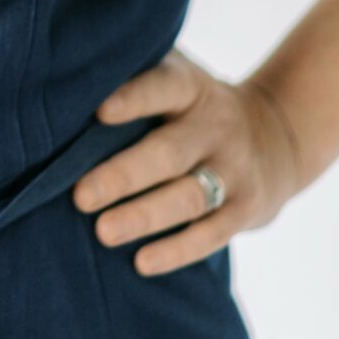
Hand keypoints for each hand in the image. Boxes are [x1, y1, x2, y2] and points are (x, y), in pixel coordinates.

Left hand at [70, 46, 303, 276]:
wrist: (279, 135)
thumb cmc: (193, 106)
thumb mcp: (177, 77)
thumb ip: (133, 76)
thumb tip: (59, 81)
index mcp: (191, 88)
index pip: (163, 87)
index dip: (134, 98)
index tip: (98, 111)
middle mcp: (216, 127)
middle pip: (169, 152)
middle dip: (124, 175)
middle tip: (80, 196)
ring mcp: (235, 170)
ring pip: (190, 197)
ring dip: (145, 216)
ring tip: (103, 231)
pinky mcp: (246, 210)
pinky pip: (212, 234)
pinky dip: (177, 250)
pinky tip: (142, 262)